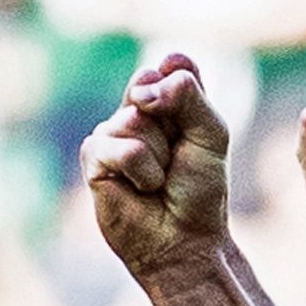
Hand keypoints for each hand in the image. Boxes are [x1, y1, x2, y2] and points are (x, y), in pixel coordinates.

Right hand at [81, 54, 231, 277]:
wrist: (185, 239)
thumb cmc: (200, 190)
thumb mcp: (210, 134)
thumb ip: (188, 96)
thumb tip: (144, 87)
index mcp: (167, 100)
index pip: (171, 66)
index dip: (181, 84)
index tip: (193, 123)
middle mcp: (136, 110)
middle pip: (147, 84)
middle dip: (172, 122)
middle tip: (177, 155)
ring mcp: (112, 132)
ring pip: (132, 119)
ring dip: (158, 155)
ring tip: (159, 179)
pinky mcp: (94, 158)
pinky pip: (118, 148)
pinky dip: (141, 171)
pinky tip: (143, 189)